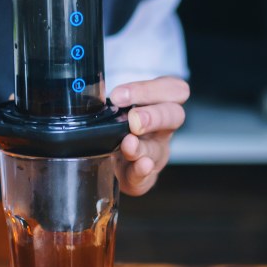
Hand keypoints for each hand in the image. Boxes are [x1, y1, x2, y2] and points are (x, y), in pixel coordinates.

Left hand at [109, 76, 188, 195]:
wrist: (111, 156)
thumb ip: (114, 99)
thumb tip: (92, 94)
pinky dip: (142, 171)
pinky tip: (139, 166)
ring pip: (158, 149)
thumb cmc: (118, 121)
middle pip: (173, 116)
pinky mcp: (145, 177)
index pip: (174, 89)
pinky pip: (147, 177)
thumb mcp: (119, 105)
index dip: (149, 90)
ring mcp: (156, 152)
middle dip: (153, 116)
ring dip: (142, 147)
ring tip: (128, 144)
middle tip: (134, 119)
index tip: (119, 95)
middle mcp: (163, 127)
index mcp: (161, 102)